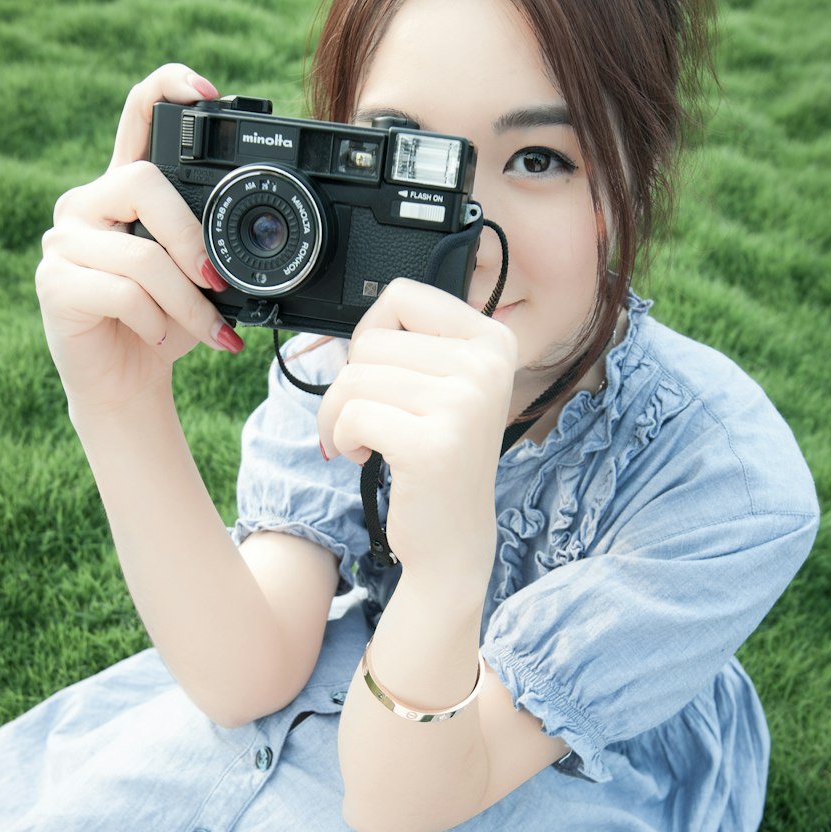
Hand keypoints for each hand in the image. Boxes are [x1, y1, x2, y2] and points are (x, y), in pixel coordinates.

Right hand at [35, 64, 240, 416]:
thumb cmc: (164, 324)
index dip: (167, 89)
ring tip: (207, 330)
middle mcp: (87, 204)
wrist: (124, 385)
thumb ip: (212, 245)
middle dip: (192, 240)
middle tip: (218, 283)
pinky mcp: (53, 283)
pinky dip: (156, 323)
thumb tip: (259, 240)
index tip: (206, 93)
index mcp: (124, 190)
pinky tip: (157, 338)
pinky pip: (124, 293)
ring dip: (187, 303)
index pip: (137, 114)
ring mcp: (63, 241)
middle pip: (143, 183)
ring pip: (141, 254)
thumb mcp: (199, 279)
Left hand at [316, 279, 517, 591]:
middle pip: (372, 340)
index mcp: (493, 341)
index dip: (372, 333)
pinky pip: (353, 415)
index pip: (404, 294)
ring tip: (362, 440)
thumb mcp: (443, 386)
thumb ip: (412, 341)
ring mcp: (465, 404)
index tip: (379, 371)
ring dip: (337, 414)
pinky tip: (363, 456)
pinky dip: (341, 438)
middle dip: (349, 382)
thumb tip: (362, 318)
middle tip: (368, 418)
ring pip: (354, 377)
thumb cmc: (436, 457)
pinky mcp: (434, 444)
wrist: (453, 538)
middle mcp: (487, 366)